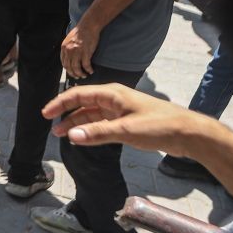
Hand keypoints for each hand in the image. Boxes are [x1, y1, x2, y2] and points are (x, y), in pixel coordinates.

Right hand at [44, 83, 207, 157]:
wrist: (187, 133)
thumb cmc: (158, 126)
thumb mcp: (125, 130)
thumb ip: (97, 133)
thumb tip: (71, 136)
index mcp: (112, 94)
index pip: (78, 94)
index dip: (60, 103)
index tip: (45, 114)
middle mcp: (114, 99)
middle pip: (83, 104)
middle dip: (66, 115)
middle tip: (51, 127)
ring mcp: (121, 110)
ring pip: (93, 115)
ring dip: (78, 124)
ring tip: (63, 135)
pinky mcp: (128, 122)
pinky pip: (103, 123)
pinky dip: (92, 130)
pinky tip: (86, 138)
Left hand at [60, 23, 98, 78]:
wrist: (88, 25)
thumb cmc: (81, 31)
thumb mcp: (69, 39)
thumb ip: (68, 48)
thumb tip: (70, 57)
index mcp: (64, 48)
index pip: (64, 63)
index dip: (68, 69)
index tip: (72, 72)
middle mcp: (69, 51)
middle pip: (69, 67)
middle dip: (73, 74)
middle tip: (78, 77)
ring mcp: (77, 52)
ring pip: (76, 68)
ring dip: (80, 74)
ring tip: (84, 75)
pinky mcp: (85, 52)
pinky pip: (86, 65)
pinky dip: (88, 69)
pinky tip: (91, 71)